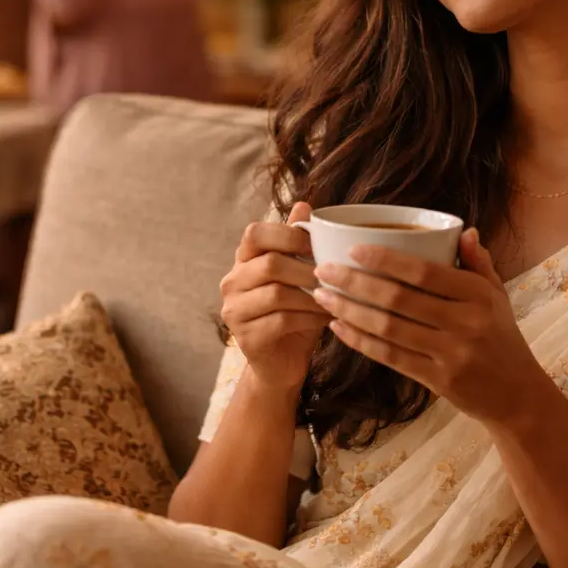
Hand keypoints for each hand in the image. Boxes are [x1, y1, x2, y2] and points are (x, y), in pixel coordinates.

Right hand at [219, 202, 329, 394]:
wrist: (282, 364)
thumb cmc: (294, 313)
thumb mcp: (299, 275)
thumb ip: (298, 243)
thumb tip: (305, 204)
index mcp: (243, 261)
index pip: (254, 233)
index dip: (287, 234)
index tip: (316, 245)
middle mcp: (232, 282)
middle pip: (270, 263)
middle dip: (307, 269)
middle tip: (333, 277)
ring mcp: (234, 311)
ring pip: (277, 293)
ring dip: (312, 296)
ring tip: (335, 299)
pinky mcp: (245, 337)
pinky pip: (281, 321)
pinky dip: (309, 318)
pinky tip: (325, 319)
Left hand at [312, 227, 544, 425]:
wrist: (517, 394)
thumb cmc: (501, 336)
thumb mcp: (497, 296)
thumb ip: (479, 263)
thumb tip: (464, 231)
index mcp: (478, 295)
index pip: (425, 272)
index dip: (385, 260)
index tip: (352, 249)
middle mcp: (465, 323)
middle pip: (399, 299)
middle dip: (354, 283)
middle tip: (323, 270)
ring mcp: (451, 354)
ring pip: (389, 328)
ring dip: (350, 311)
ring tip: (322, 296)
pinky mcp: (439, 380)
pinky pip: (391, 357)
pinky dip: (361, 341)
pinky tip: (338, 328)